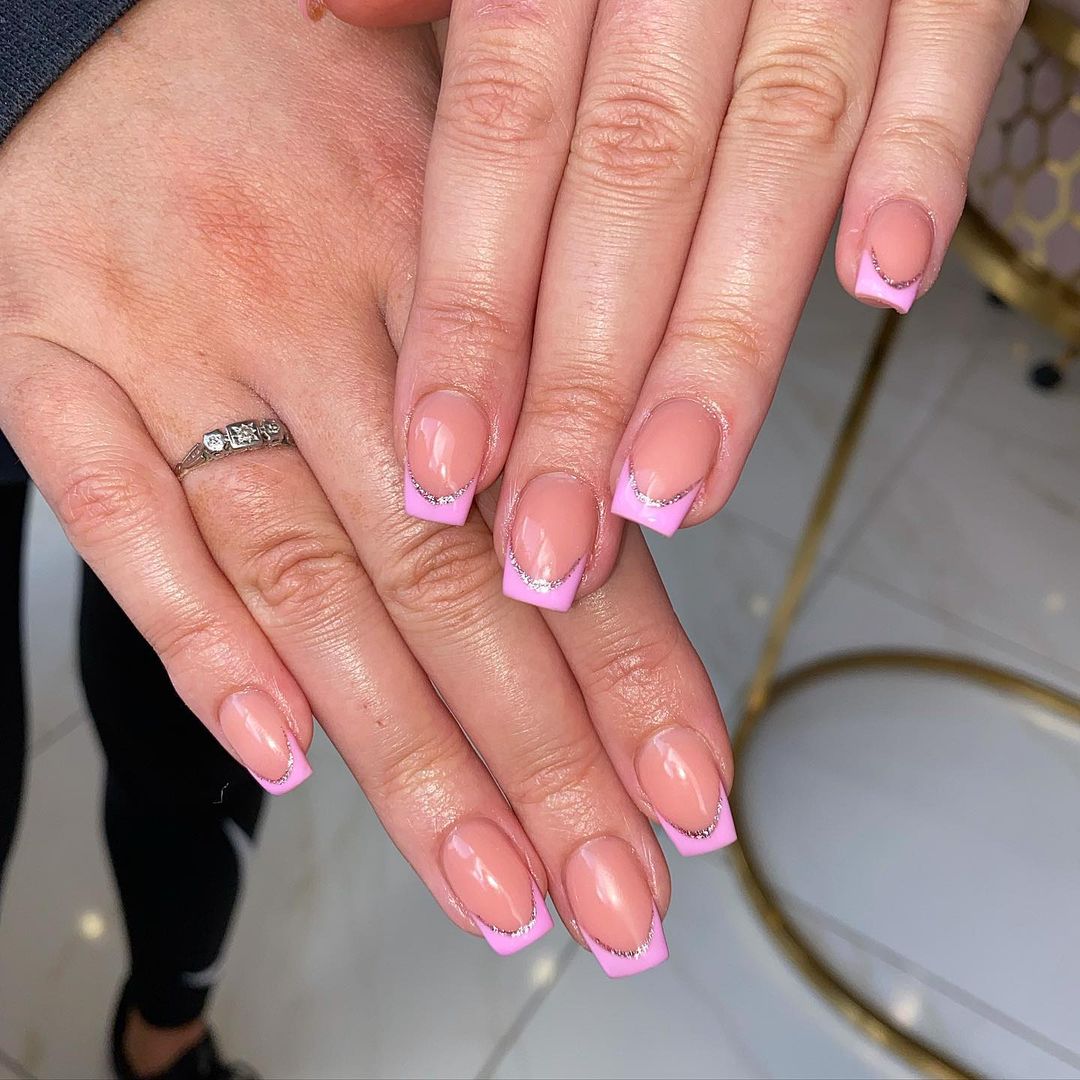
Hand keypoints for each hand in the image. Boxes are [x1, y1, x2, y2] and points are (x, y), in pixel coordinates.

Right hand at [0, 0, 734, 972]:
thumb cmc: (297, 92)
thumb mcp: (451, 174)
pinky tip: (288, 755)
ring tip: (497, 886)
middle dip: (546, 765)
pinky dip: (202, 646)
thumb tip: (605, 523)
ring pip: (312, 586)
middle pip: (453, 586)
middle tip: (617, 898)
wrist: (110, 7)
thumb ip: (524, 344)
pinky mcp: (52, 360)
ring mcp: (176, 346)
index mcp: (447, 267)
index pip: (563, 513)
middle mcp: (319, 317)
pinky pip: (120, 520)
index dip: (635, 668)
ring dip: (410, 756)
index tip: (692, 792)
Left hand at [323, 0, 1024, 605]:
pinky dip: (917, 160)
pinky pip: (940, 48)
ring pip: (766, 160)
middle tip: (554, 541)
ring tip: (677, 487)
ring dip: (723, 339)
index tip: (446, 466)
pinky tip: (882, 288)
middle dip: (587, 387)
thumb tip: (329, 14)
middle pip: (622, 195)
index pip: (496, 156)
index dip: (470, 321)